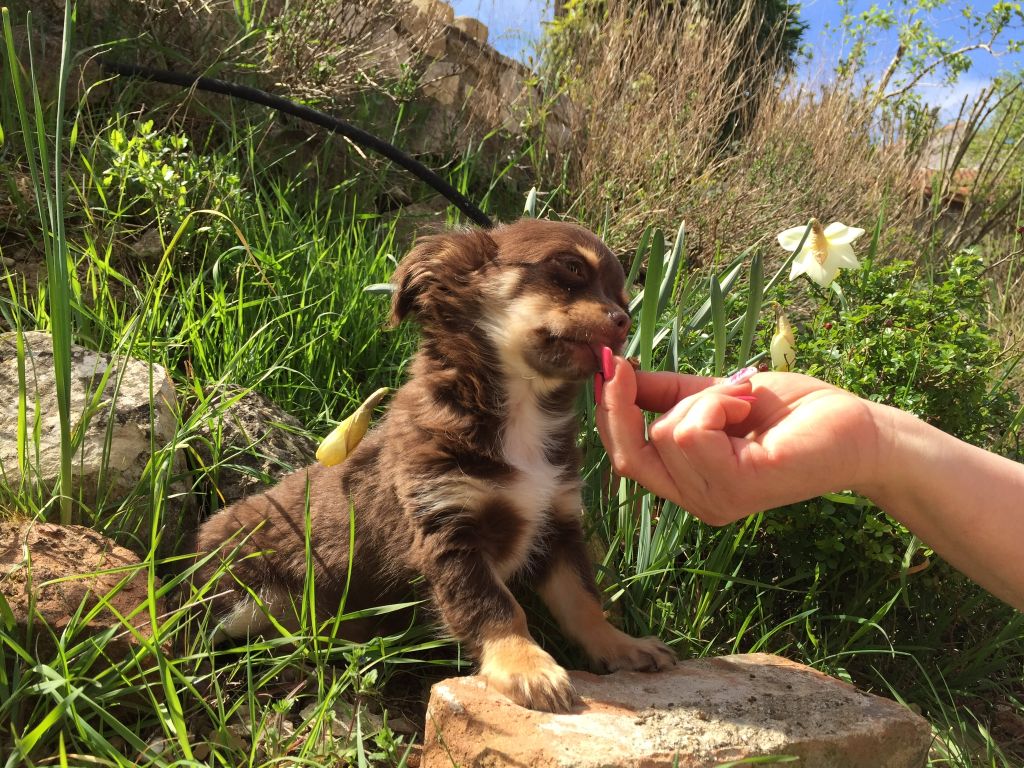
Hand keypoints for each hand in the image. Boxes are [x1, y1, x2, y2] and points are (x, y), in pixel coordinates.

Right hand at [595, 359, 880, 523]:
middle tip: (629, 367)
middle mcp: (698, 501)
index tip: (609, 365)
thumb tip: (617, 372)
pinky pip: (695, 432)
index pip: (625, 458)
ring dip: (702, 398)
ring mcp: (716, 500)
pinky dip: (717, 403)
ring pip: (668, 434)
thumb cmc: (794, 413)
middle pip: (628, 455)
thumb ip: (667, 393)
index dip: (608, 413)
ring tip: (740, 398)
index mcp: (690, 483)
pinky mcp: (739, 487)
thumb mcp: (715, 394)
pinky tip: (747, 406)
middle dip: (623, 405)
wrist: (857, 428)